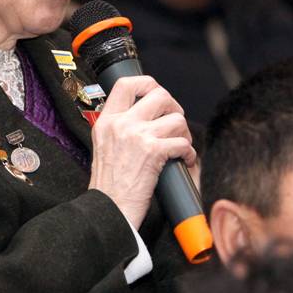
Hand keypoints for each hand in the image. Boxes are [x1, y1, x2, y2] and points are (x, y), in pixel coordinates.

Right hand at [88, 76, 194, 227]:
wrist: (108, 209)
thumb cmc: (109, 185)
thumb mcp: (103, 146)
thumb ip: (119, 127)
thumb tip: (144, 115)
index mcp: (106, 121)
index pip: (126, 84)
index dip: (147, 83)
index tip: (157, 95)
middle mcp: (121, 124)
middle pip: (159, 95)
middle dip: (174, 108)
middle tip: (174, 123)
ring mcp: (137, 136)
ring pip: (176, 119)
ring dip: (184, 133)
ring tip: (179, 146)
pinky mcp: (153, 152)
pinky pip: (183, 143)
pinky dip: (189, 153)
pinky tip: (183, 161)